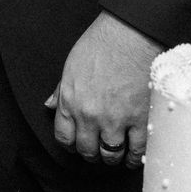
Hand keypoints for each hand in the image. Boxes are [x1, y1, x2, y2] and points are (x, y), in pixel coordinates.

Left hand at [45, 12, 161, 165]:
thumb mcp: (72, 64)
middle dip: (93, 153)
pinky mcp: (139, 119)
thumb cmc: (102, 43)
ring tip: (119, 153)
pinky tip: (136, 155)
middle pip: (87, 150)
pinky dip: (136, 157)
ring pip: (111, 155)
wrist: (132, 34)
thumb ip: (61, 90)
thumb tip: (51, 105)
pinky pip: (137, 150)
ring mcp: (115, 120)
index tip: (80, 143)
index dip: (72, 144)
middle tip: (100, 150)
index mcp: (70, 101)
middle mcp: (89, 115)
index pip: (64, 138)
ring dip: (114, 158)